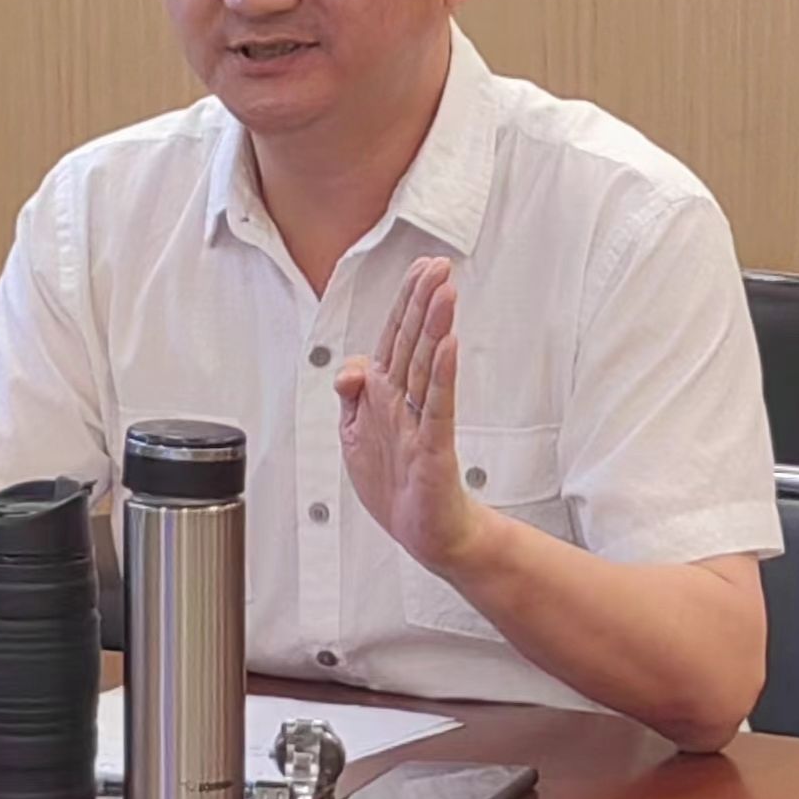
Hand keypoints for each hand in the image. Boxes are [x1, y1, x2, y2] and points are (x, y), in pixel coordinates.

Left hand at [334, 257, 483, 574]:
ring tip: (446, 292)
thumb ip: (351, 394)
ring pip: (426, 364)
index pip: (395, 336)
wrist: (427, 532)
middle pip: (413, 341)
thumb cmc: (398, 483)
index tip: (421, 268)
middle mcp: (403, 401)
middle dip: (424, 301)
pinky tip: (448, 347)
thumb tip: (350, 367)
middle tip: (440, 266)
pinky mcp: (434, 446)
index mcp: (383, 394)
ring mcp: (421, 421)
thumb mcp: (355, 434)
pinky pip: (437, 405)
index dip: (405, 301)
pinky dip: (441, 374)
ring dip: (435, 327)